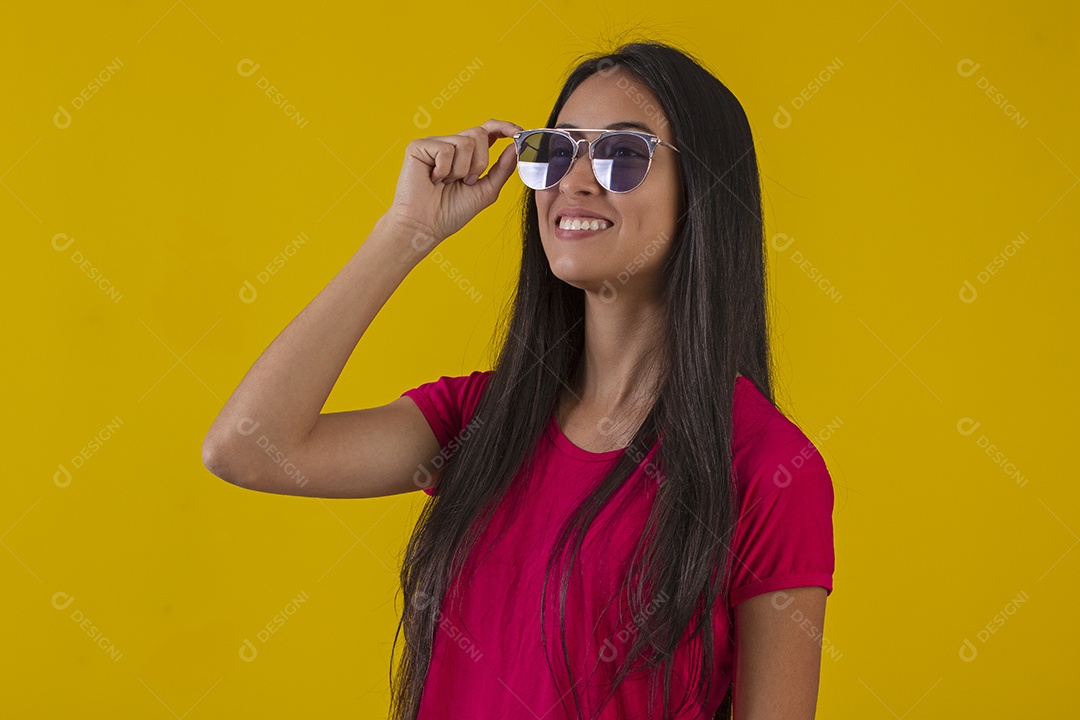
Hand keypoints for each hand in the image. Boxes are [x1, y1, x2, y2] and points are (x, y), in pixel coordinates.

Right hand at [383, 119, 521, 252]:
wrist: (426, 226)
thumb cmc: (451, 212)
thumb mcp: (486, 190)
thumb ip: (502, 168)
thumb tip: (515, 147)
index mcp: (467, 154)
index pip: (488, 130)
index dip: (504, 127)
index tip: (518, 133)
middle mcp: (451, 144)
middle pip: (479, 134)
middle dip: (479, 163)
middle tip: (464, 181)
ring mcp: (435, 144)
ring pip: (465, 142)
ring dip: (461, 170)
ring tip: (446, 182)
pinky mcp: (418, 147)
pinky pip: (445, 149)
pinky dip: (444, 170)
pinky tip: (433, 179)